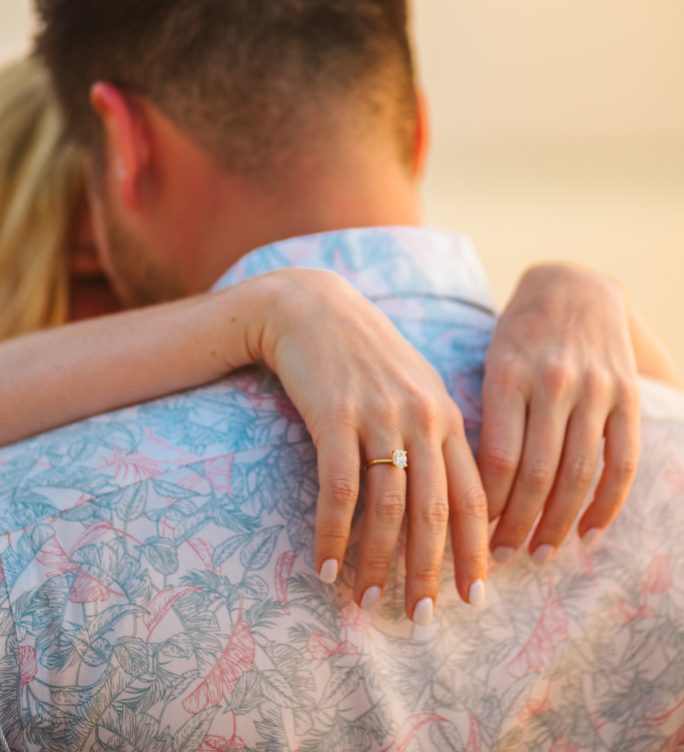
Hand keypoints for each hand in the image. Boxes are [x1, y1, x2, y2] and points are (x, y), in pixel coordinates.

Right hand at [258, 269, 487, 620]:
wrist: (313, 308)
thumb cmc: (368, 354)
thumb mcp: (416, 386)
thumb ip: (438, 435)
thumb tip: (455, 499)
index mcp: (446, 415)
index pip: (472, 495)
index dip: (475, 548)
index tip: (475, 595)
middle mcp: (420, 418)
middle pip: (433, 509)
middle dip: (429, 569)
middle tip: (423, 617)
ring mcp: (378, 416)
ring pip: (387, 505)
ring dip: (378, 561)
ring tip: (369, 601)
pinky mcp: (334, 416)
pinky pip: (339, 487)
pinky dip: (334, 532)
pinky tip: (326, 565)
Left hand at [478, 263, 640, 563]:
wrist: (573, 286)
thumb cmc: (518, 333)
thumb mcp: (490, 362)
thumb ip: (487, 418)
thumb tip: (469, 490)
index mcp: (508, 373)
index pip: (499, 459)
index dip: (488, 506)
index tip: (474, 535)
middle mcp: (553, 382)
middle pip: (537, 474)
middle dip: (519, 525)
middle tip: (504, 557)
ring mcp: (594, 389)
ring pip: (579, 474)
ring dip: (559, 523)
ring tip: (541, 552)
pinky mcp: (626, 396)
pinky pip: (621, 461)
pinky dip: (607, 504)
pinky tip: (589, 532)